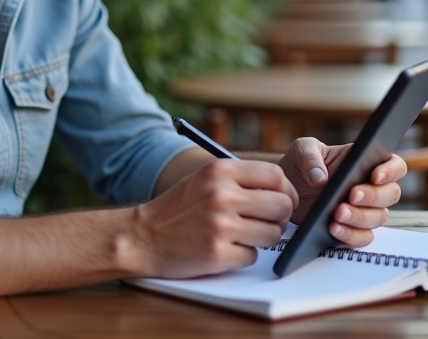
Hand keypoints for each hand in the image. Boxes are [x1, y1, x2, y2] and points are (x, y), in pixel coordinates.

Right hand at [130, 159, 296, 278]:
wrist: (142, 236)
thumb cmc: (177, 208)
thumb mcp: (204, 179)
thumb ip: (239, 179)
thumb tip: (282, 190)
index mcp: (220, 171)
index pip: (276, 176)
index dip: (286, 190)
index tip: (282, 199)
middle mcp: (221, 195)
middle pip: (281, 206)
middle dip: (279, 217)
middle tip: (266, 221)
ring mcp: (220, 226)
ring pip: (273, 234)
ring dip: (264, 238)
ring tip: (243, 235)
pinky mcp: (217, 254)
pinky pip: (253, 256)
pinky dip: (244, 255)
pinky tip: (226, 248)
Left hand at [277, 138, 404, 246]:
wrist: (285, 190)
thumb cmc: (300, 164)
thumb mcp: (301, 150)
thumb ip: (310, 158)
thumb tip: (321, 179)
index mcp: (365, 161)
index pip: (394, 165)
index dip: (391, 171)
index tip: (375, 175)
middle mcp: (370, 186)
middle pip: (391, 194)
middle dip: (373, 196)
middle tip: (351, 195)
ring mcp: (363, 210)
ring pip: (379, 218)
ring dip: (360, 218)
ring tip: (337, 214)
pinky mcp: (351, 229)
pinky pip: (363, 238)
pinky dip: (351, 236)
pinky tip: (334, 228)